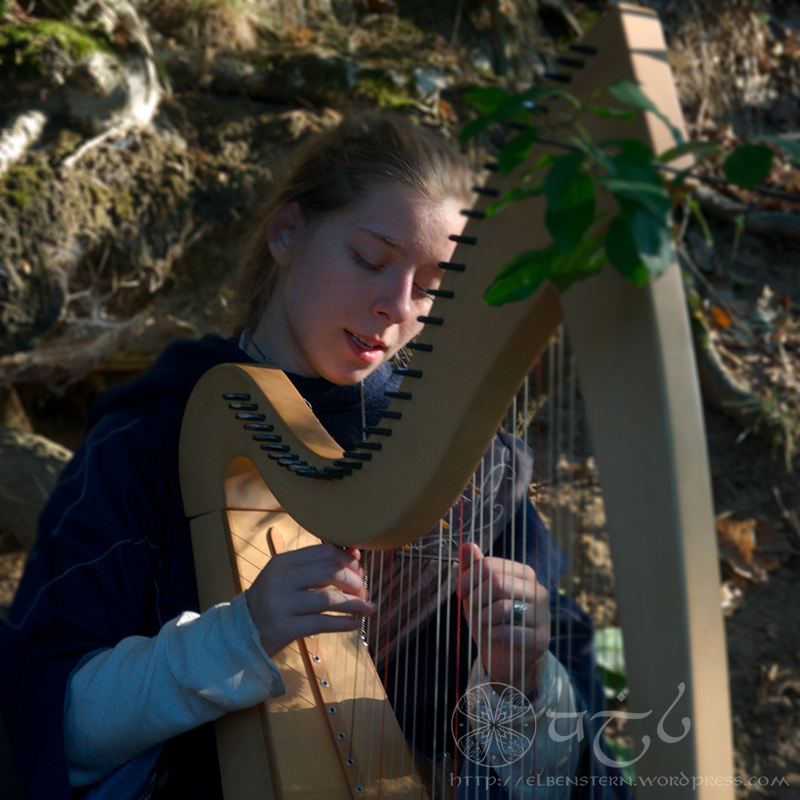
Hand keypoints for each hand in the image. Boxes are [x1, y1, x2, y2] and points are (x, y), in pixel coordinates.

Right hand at [245, 543, 375, 657]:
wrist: (241, 631)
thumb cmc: (272, 600)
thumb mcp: (286, 576)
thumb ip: (316, 565)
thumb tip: (354, 552)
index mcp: (282, 561)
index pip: (325, 552)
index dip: (348, 559)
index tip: (359, 569)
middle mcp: (281, 579)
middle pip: (330, 572)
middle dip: (354, 580)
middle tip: (363, 590)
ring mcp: (282, 604)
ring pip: (329, 598)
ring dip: (354, 603)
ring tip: (368, 608)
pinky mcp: (285, 628)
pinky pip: (323, 623)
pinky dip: (344, 623)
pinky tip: (356, 623)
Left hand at [457, 542, 550, 695]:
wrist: (507, 658)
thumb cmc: (490, 618)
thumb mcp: (477, 592)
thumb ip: (472, 568)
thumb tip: (468, 544)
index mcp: (524, 573)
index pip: (489, 564)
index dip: (468, 579)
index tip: (461, 592)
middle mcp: (538, 590)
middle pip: (497, 583)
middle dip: (476, 599)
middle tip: (472, 610)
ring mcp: (542, 615)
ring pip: (502, 608)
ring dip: (483, 618)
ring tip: (482, 624)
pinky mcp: (540, 639)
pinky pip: (508, 632)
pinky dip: (492, 634)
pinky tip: (492, 636)